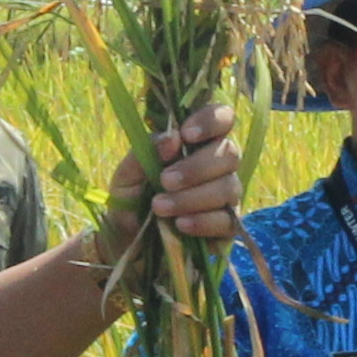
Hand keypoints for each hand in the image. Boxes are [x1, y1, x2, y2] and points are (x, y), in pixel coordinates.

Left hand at [108, 105, 249, 254]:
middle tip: (165, 180)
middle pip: (229, 154)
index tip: (186, 134)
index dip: (210, 120)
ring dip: (193, 197)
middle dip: (196, 167)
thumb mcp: (127, 172)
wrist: (126, 239)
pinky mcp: (227, 227)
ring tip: (159, 207)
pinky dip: (203, 222)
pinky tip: (180, 225)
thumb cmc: (131, 196)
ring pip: (228, 188)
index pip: (222, 117)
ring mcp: (226, 197)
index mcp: (198, 142)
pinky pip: (227, 221)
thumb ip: (147, 150)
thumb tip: (172, 138)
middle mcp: (219, 166)